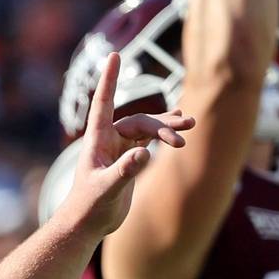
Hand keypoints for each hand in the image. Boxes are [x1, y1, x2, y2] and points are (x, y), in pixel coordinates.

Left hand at [47, 52, 194, 238]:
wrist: (87, 224)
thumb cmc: (88, 207)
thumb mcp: (106, 190)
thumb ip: (124, 171)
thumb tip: (144, 153)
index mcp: (97, 139)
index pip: (103, 102)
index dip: (110, 79)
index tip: (114, 54)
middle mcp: (108, 139)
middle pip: (140, 122)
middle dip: (163, 126)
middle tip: (184, 135)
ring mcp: (119, 148)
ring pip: (147, 129)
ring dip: (167, 128)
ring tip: (191, 125)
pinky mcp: (128, 159)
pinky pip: (148, 140)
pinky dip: (163, 135)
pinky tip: (179, 132)